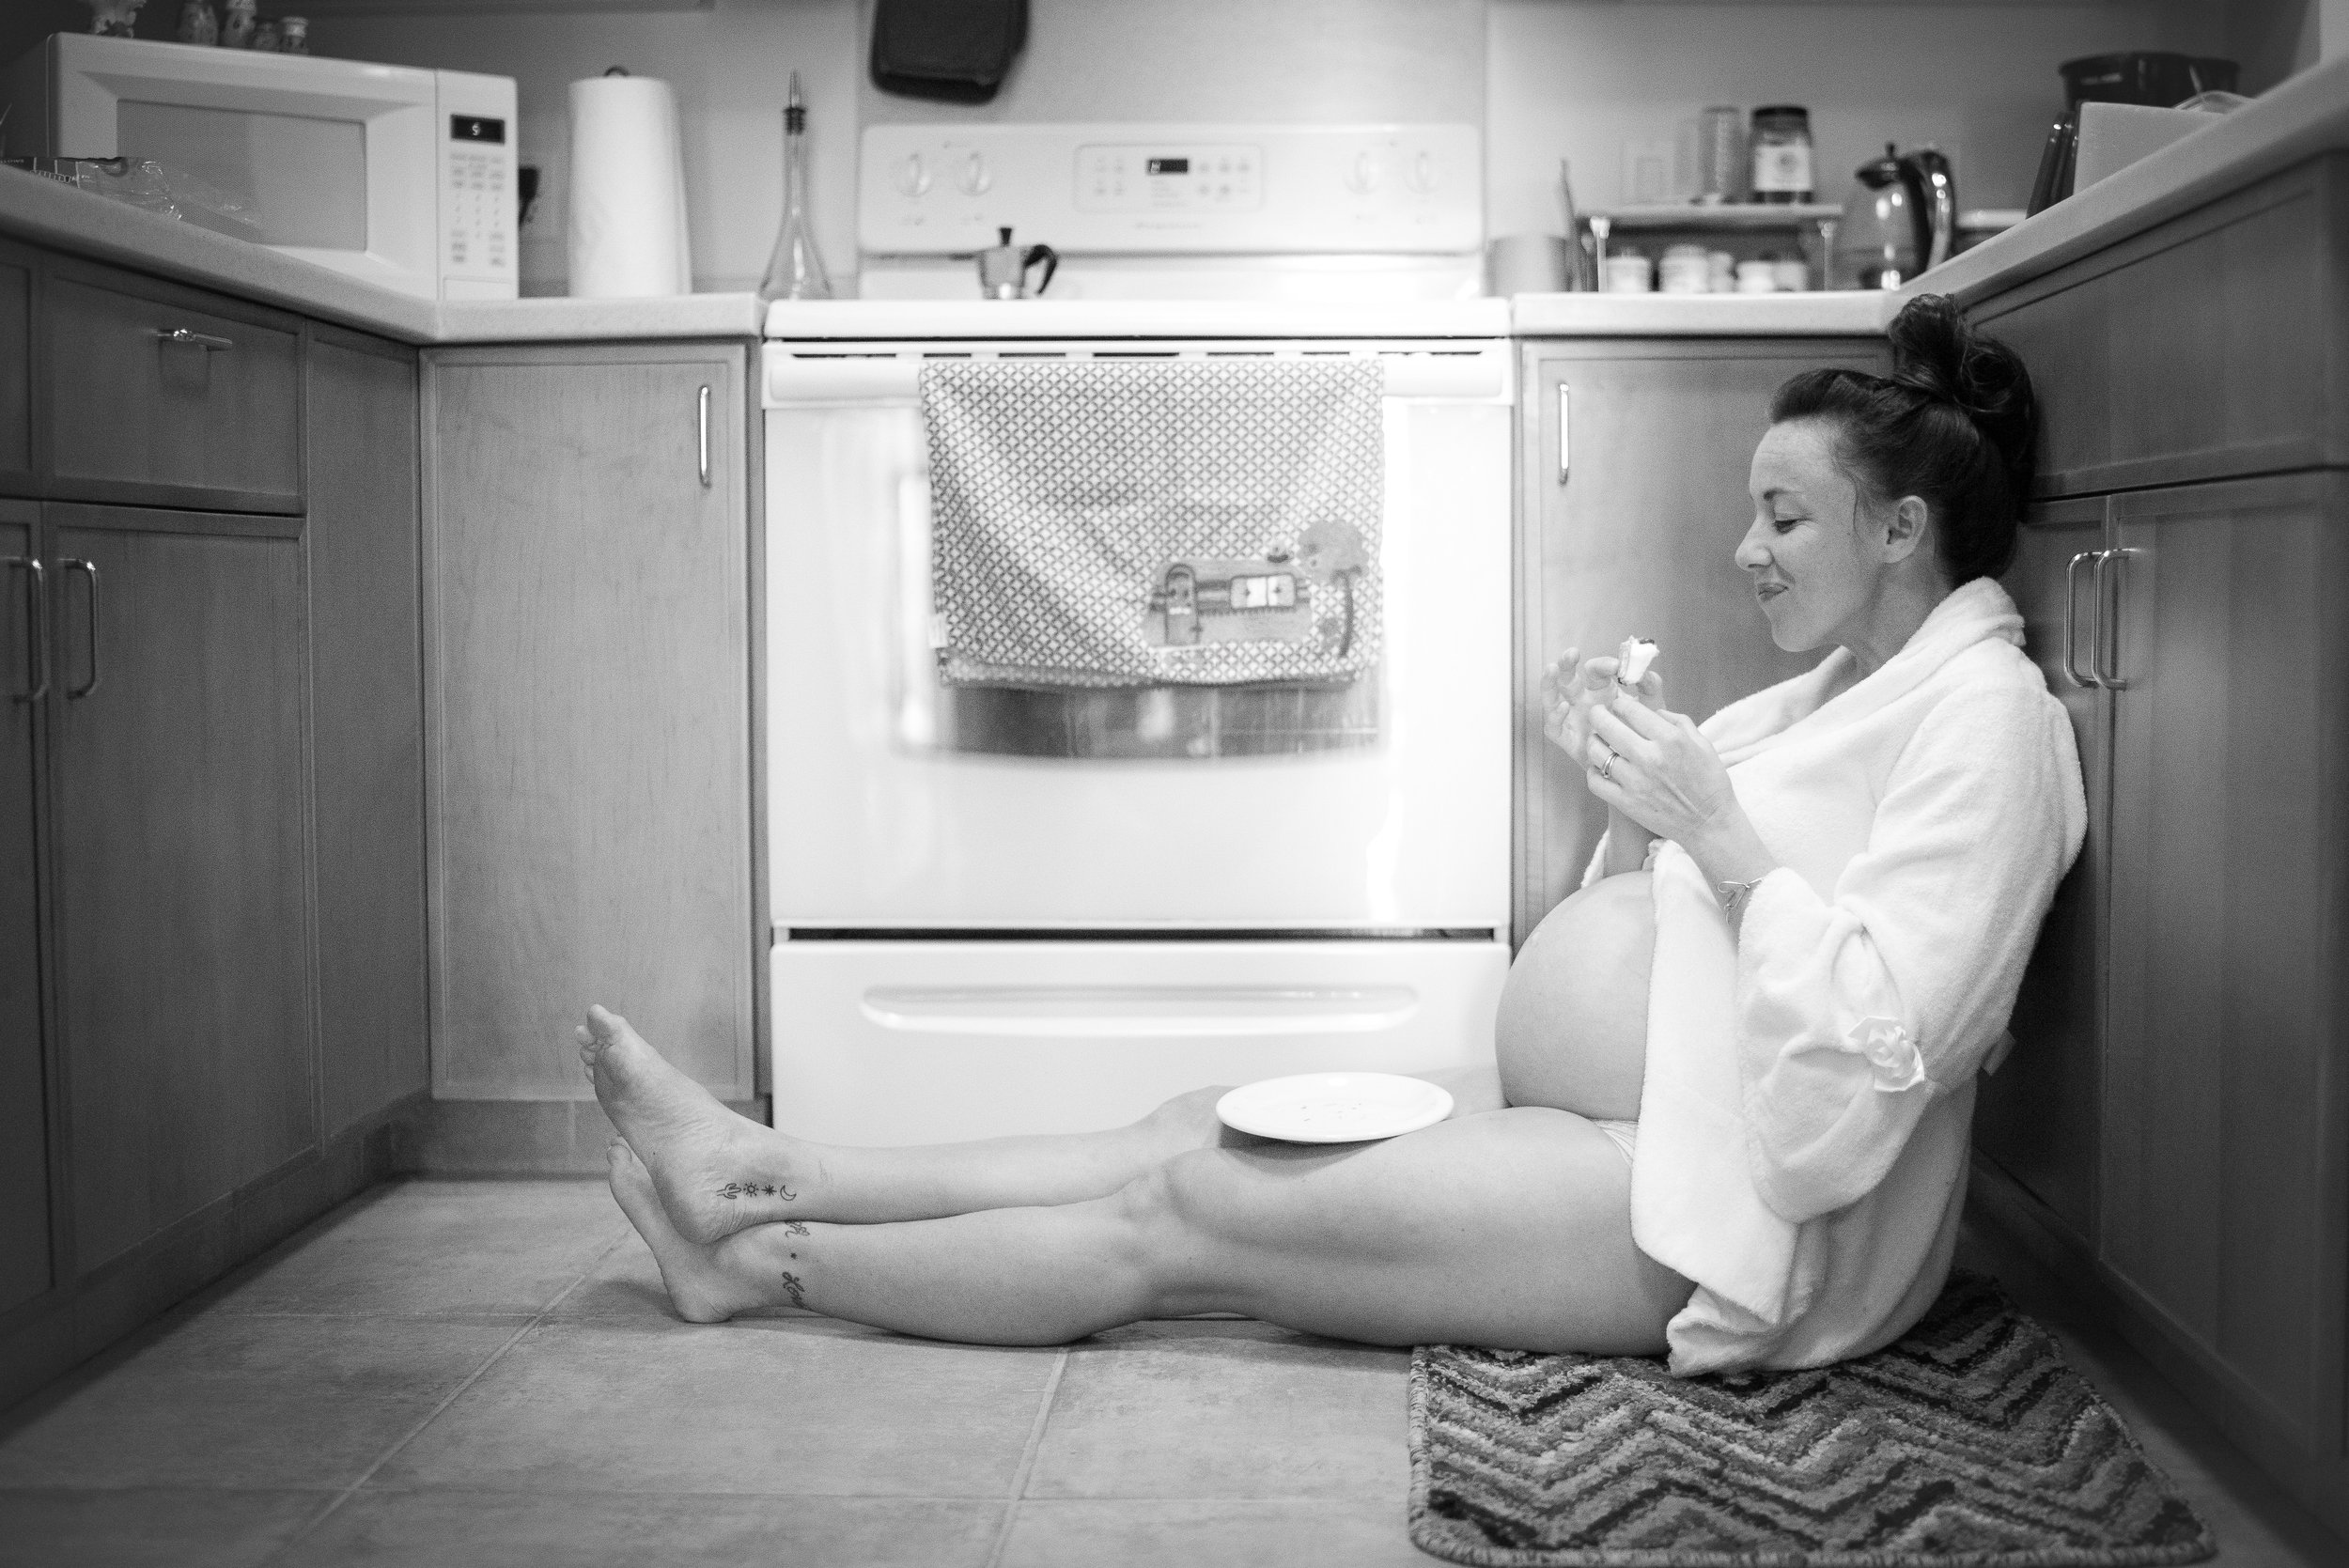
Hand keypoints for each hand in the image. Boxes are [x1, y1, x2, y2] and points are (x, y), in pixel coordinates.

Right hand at [1541, 646, 1662, 762]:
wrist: (1638, 765)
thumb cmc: (1642, 733)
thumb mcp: (1651, 708)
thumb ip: (1650, 686)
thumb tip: (1643, 672)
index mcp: (1601, 690)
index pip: (1596, 671)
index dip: (1603, 665)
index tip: (1616, 666)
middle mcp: (1583, 701)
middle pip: (1568, 678)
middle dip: (1567, 663)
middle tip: (1571, 653)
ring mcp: (1573, 719)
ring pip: (1552, 698)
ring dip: (1549, 682)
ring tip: (1552, 668)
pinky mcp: (1568, 739)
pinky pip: (1554, 727)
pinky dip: (1555, 716)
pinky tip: (1564, 707)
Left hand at [1585, 691, 1739, 847]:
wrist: (1710, 824)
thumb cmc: (1710, 782)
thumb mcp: (1702, 744)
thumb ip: (1678, 721)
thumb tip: (1653, 711)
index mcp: (1670, 739)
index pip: (1630, 709)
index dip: (1619, 703)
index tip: (1617, 705)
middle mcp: (1650, 757)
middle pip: (1606, 726)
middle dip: (1597, 714)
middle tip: (1596, 713)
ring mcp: (1635, 781)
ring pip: (1596, 752)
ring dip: (1593, 742)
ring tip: (1597, 740)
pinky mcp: (1626, 803)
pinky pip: (1595, 782)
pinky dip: (1592, 772)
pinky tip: (1599, 768)